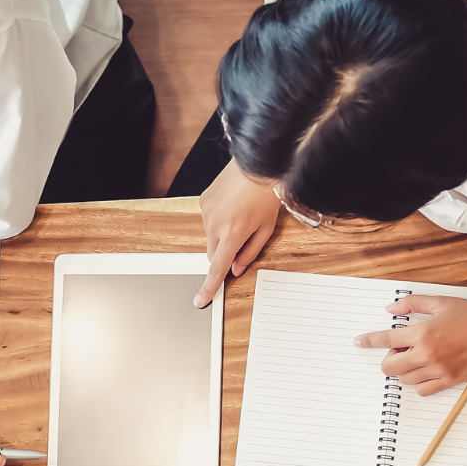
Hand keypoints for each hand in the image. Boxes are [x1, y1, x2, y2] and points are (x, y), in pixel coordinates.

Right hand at [194, 161, 281, 307]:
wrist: (257, 165)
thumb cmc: (265, 195)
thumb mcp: (266, 229)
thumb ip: (250, 252)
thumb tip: (236, 269)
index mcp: (232, 235)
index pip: (217, 269)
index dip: (209, 288)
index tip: (200, 300)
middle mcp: (215, 225)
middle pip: (213, 254)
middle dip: (224, 254)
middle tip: (241, 240)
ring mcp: (206, 213)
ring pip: (210, 237)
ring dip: (221, 235)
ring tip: (239, 216)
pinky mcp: (203, 202)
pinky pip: (208, 220)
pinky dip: (218, 220)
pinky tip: (231, 207)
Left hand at [353, 295, 466, 395]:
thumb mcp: (442, 302)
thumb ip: (413, 304)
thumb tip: (391, 309)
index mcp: (424, 333)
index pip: (386, 339)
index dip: (369, 341)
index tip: (359, 342)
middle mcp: (428, 354)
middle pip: (390, 366)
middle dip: (389, 358)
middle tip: (401, 349)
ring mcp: (439, 370)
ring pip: (405, 380)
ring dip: (404, 370)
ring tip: (418, 357)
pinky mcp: (450, 381)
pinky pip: (423, 390)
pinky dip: (418, 383)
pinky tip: (426, 371)